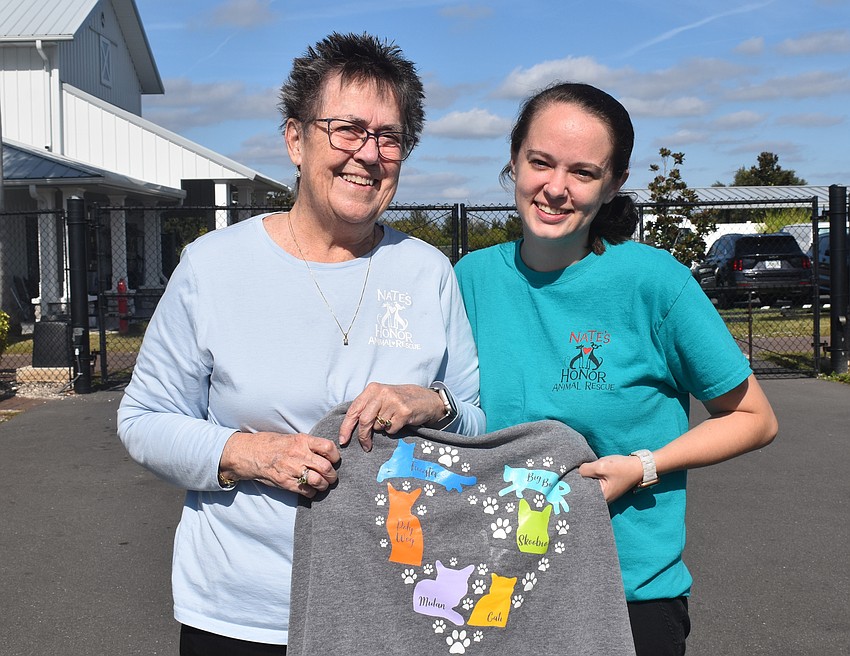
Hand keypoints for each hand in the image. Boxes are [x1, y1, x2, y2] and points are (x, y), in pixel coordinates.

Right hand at [220, 431, 339, 498]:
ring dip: (324, 485)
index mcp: (302, 440)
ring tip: (323, 485)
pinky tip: (311, 490)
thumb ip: (309, 445)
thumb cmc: (273, 445)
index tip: (335, 461)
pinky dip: (312, 493)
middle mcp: (298, 454)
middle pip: (326, 467)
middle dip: (332, 475)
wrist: (251, 453)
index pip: (328, 448)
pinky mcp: (285, 482)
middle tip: (332, 477)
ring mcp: (291, 469)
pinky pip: (306, 491)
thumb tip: (327, 454)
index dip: (335, 456)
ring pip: (318, 481)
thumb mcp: (292, 438)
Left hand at [339, 383, 445, 451]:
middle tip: (365, 446)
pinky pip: (391, 430)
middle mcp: (382, 393)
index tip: (343, 440)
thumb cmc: (400, 401)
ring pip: (378, 426)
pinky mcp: (404, 411)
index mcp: (372, 389)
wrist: (427, 400)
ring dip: (383, 429)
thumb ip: (367, 408)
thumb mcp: (381, 398)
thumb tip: (349, 428)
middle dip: (363, 436)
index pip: (354, 410)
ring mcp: (393, 401)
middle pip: (364, 420)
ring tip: (392, 420)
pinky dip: (393, 430)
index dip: (346, 427)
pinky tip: (400, 422)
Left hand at [578, 455, 643, 503]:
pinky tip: (587, 470)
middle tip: (572, 471)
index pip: (580, 492)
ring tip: (579, 469)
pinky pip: (592, 483)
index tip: (567, 475)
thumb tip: (575, 471)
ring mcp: (603, 493)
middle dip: (577, 480)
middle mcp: (601, 499)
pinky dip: (589, 477)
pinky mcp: (604, 487)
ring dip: (584, 477)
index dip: (572, 483)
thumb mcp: (601, 466)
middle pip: (582, 490)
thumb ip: (585, 470)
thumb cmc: (622, 468)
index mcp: (600, 498)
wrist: (639, 466)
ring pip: (587, 485)